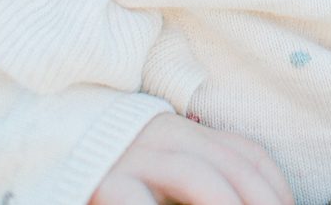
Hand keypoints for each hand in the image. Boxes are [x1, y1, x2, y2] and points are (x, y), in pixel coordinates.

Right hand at [89, 112, 295, 204]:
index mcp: (186, 132)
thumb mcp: (168, 165)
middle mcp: (166, 136)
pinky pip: (141, 203)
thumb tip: (254, 199)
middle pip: (230, 166)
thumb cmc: (121, 169)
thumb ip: (203, 175)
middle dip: (259, 201)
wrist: (55, 143)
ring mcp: (136, 158)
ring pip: (198, 178)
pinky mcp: (106, 182)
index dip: (275, 186)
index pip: (246, 153)